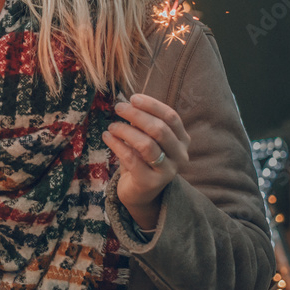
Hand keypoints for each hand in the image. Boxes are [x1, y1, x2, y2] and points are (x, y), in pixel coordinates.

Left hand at [102, 94, 189, 229]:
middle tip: (118, 108)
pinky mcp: (151, 183)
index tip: (133, 98)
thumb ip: (143, 122)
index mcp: (182, 140)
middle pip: (159, 129)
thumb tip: (128, 102)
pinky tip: (107, 137)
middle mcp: (180, 156)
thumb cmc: (142, 158)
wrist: (140, 191)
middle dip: (136, 115)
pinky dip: (117, 145)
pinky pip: (132, 159)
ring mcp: (168, 171)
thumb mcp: (146, 137)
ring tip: (111, 126)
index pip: (171, 117)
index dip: (152, 105)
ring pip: (146, 145)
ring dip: (125, 131)